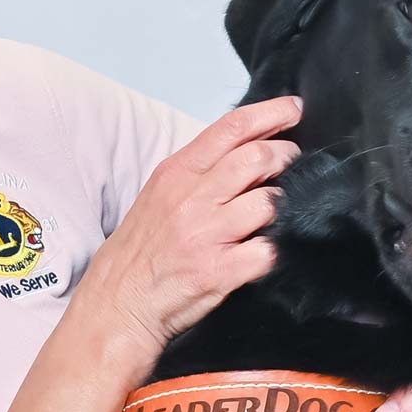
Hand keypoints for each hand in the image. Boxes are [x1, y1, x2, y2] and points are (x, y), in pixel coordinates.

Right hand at [78, 95, 302, 369]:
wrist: (119, 302)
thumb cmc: (143, 249)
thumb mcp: (159, 194)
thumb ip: (200, 171)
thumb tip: (250, 148)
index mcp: (176, 174)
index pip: (231, 129)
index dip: (270, 114)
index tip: (293, 108)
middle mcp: (191, 199)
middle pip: (257, 159)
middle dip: (284, 156)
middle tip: (291, 161)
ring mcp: (206, 235)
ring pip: (268, 203)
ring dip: (276, 208)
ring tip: (264, 216)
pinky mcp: (218, 271)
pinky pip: (266, 251)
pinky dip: (269, 252)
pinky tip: (256, 254)